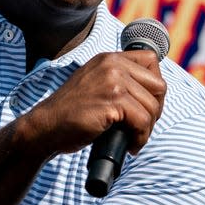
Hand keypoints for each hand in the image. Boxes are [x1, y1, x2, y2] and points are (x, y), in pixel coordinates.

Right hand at [24, 49, 166, 155]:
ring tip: (133, 139)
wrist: (45, 127)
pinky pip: (143, 121)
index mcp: (109, 58)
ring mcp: (112, 81)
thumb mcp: (95, 84)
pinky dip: (141, 138)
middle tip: (141, 126)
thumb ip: (118, 80)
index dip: (155, 86)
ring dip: (147, 129)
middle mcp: (112, 65)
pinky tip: (130, 146)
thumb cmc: (71, 113)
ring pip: (152, 106)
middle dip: (155, 110)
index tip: (145, 105)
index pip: (151, 60)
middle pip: (159, 85)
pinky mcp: (112, 101)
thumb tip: (154, 94)